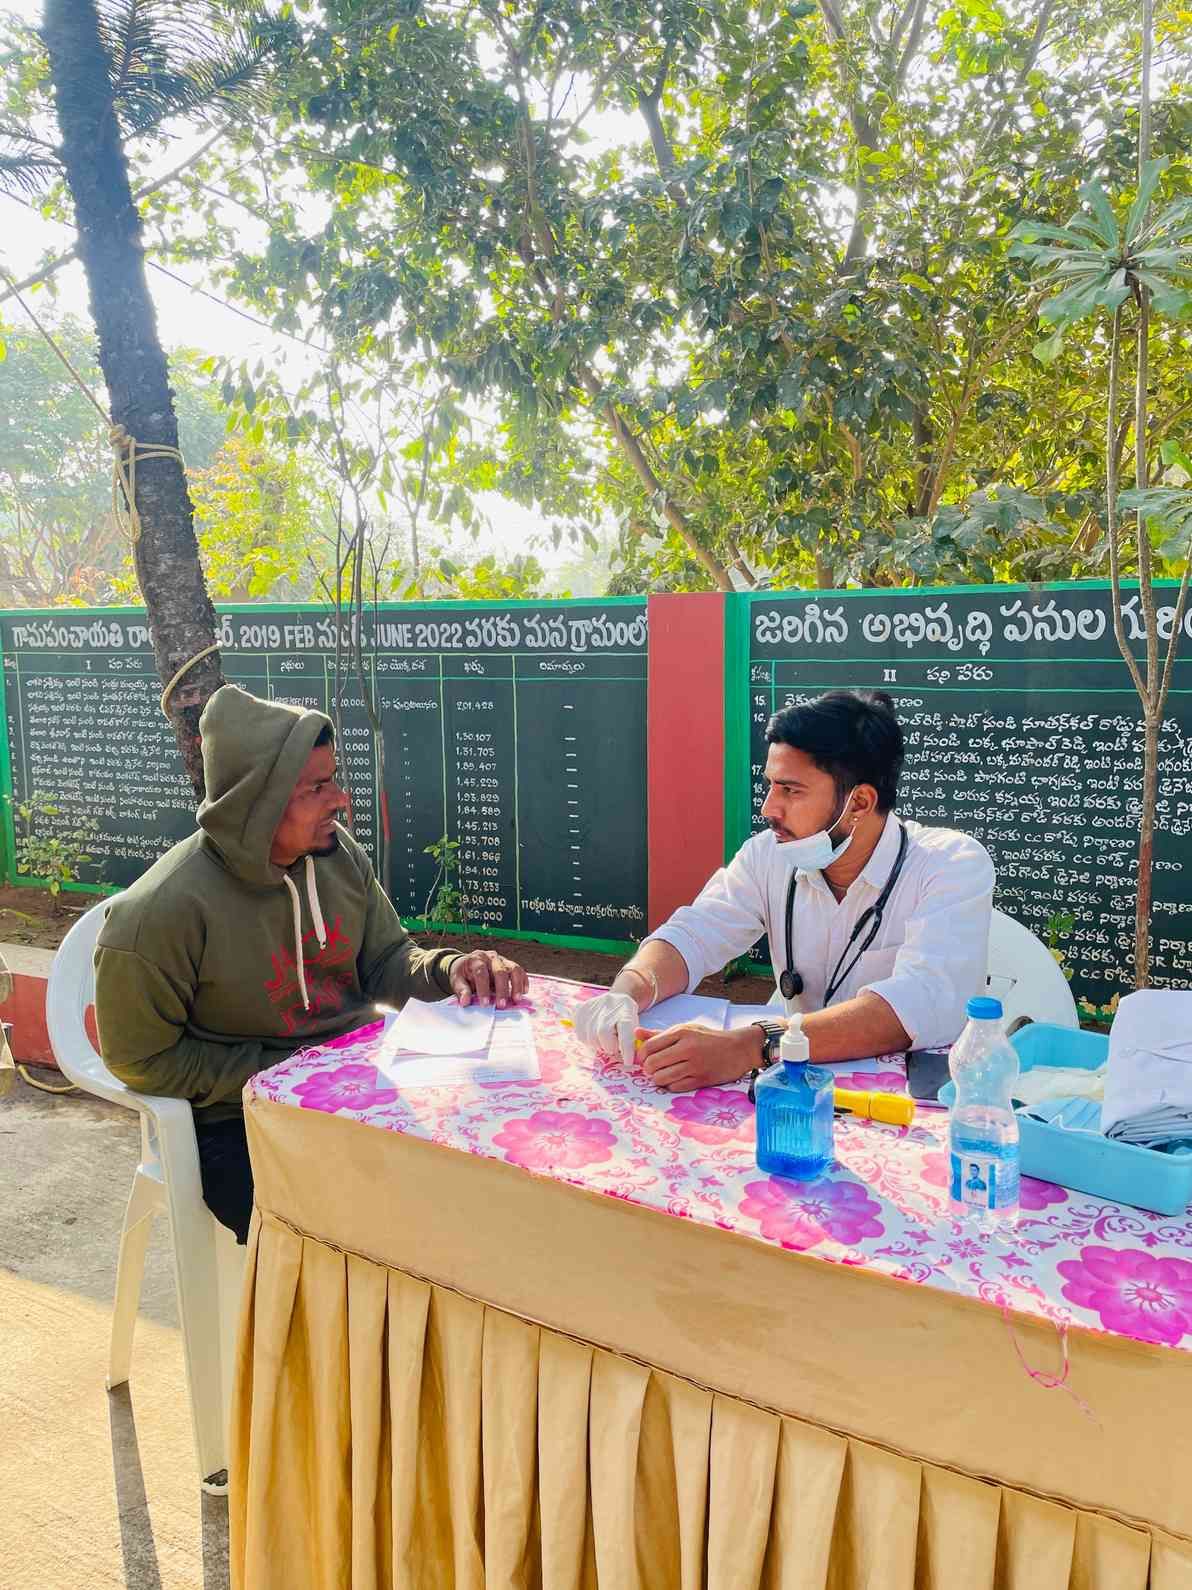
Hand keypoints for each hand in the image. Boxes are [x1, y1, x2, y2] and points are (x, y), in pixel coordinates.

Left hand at [450, 951, 527, 1008]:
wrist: (468, 963)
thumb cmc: (464, 973)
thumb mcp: (457, 980)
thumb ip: (461, 990)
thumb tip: (465, 1002)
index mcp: (476, 960)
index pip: (481, 973)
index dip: (483, 989)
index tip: (484, 1004)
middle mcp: (490, 957)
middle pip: (500, 971)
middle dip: (501, 989)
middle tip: (501, 1005)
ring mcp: (502, 960)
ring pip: (513, 969)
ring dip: (516, 985)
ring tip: (516, 999)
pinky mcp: (510, 964)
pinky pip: (520, 971)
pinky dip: (523, 981)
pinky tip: (524, 992)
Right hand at [570, 990, 639, 1064]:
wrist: (616, 998)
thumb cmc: (627, 1017)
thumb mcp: (635, 1025)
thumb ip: (630, 1040)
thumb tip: (625, 1059)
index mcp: (625, 1010)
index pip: (625, 1031)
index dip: (626, 1049)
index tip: (627, 1062)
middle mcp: (608, 1006)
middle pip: (603, 1033)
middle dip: (609, 1046)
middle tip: (613, 1047)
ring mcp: (592, 1007)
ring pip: (590, 1037)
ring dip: (598, 1044)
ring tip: (604, 1039)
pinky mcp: (579, 1009)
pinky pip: (580, 1034)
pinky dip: (587, 1040)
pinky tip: (593, 1034)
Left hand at [639, 1023, 761, 1092]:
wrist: (739, 1049)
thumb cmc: (710, 1038)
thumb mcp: (686, 1029)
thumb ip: (660, 1033)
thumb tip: (636, 1033)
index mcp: (681, 1032)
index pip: (649, 1046)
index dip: (641, 1055)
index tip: (643, 1058)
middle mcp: (687, 1048)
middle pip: (652, 1063)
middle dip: (647, 1068)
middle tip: (651, 1068)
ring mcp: (695, 1065)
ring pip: (661, 1077)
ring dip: (657, 1078)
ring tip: (661, 1075)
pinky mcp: (701, 1080)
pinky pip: (675, 1087)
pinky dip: (670, 1085)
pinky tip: (674, 1080)